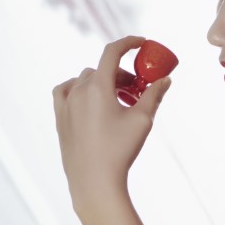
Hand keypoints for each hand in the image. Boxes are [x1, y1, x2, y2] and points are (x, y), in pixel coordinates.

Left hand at [53, 36, 172, 209]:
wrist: (94, 181)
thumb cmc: (120, 150)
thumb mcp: (143, 120)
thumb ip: (154, 95)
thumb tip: (165, 80)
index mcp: (98, 88)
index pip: (112, 52)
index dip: (128, 43)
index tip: (142, 42)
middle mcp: (78, 91)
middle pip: (103, 70)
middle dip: (123, 75)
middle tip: (138, 91)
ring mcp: (65, 104)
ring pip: (85, 79)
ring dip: (104, 83)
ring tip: (119, 102)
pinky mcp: (59, 117)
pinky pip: (66, 91)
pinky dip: (79, 88)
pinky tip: (90, 100)